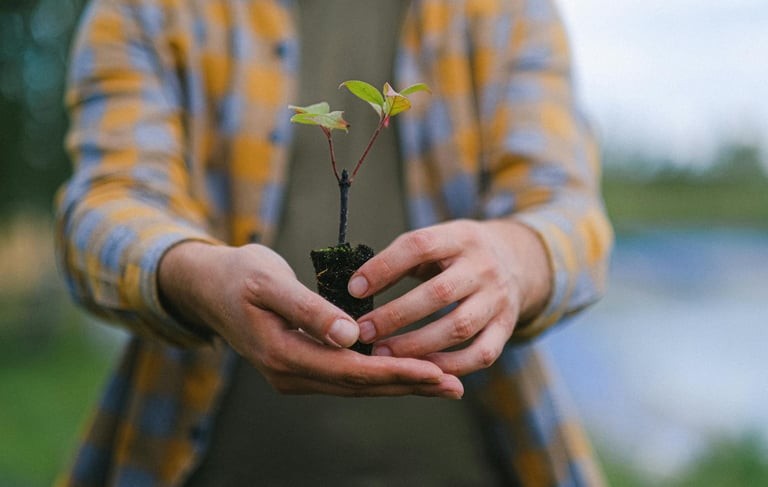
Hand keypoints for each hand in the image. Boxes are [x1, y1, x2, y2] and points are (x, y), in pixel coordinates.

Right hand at [158, 241, 462, 397]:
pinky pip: (347, 375)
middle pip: (359, 384)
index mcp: (282, 353)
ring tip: (442, 383)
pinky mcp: (300, 366)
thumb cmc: (238, 275)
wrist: (207, 286)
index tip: (434, 371)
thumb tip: (350, 336)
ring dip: (399, 383)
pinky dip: (379, 374)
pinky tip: (406, 371)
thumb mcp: (269, 282)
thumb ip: (309, 308)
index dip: (394, 371)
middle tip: (454, 385)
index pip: (350, 370)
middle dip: (408, 385)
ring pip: (355, 384)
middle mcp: (289, 373)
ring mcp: (294, 374)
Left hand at [347, 219, 551, 376]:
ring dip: (416, 345)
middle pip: (439, 293)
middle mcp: (483, 267)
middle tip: (362, 332)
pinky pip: (481, 354)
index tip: (354, 289)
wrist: (515, 261)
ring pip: (458, 327)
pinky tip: (420, 369)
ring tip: (382, 354)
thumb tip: (356, 287)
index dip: (385, 267)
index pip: (420, 246)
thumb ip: (399, 259)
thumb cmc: (456, 255)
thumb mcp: (435, 242)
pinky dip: (450, 366)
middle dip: (396, 315)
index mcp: (460, 237)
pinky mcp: (507, 327)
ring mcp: (498, 299)